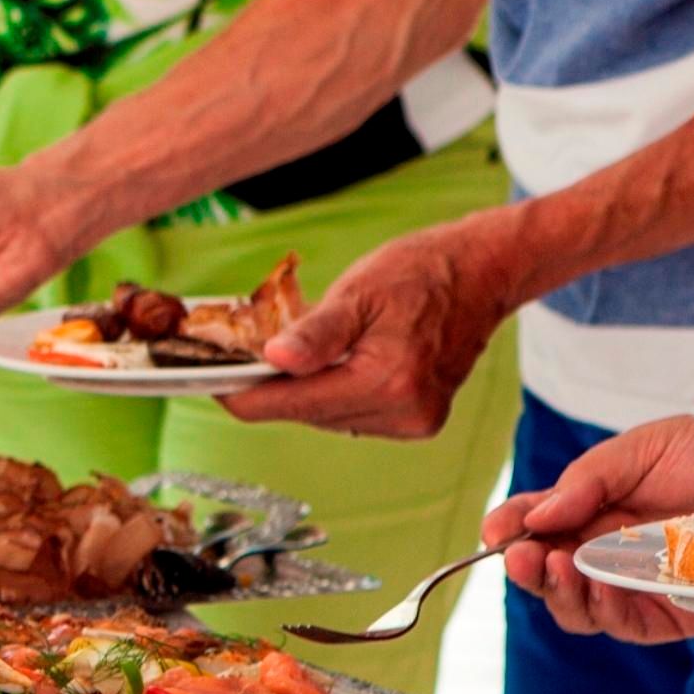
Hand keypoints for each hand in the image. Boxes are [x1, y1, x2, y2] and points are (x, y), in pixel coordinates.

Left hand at [220, 221, 518, 439]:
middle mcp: (404, 412)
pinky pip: (354, 416)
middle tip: (245, 360)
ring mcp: (415, 422)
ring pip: (328, 418)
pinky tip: (334, 366)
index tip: (210, 384)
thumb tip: (273, 359)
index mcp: (388, 380)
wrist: (483, 273)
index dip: (244, 396)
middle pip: (308, 414)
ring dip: (305, 392)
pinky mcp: (419, 422)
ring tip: (293, 356)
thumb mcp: (359, 290)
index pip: (292, 404)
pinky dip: (334, 394)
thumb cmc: (420, 271)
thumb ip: (316, 332)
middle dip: (274, 390)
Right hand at [480, 415, 693, 647]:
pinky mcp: (679, 613)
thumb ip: (590, 479)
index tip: (495, 530)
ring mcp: (643, 584)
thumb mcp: (648, 445)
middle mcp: (614, 550)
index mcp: (598, 506)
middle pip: (549, 575)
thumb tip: (538, 512)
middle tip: (520, 556)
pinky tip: (598, 588)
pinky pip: (628, 625)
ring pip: (580, 607)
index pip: (539, 525)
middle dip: (525, 568)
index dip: (510, 529)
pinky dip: (604, 611)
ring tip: (551, 570)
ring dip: (556, 593)